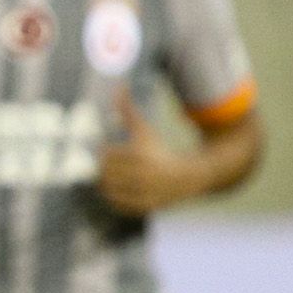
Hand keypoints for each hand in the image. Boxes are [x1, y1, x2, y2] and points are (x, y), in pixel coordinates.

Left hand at [92, 94, 191, 217]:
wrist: (188, 176)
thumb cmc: (159, 149)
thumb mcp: (144, 129)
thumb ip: (128, 109)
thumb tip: (119, 86)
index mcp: (141, 155)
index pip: (106, 156)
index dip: (104, 153)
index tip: (108, 150)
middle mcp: (143, 176)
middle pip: (105, 173)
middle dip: (104, 169)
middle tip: (109, 165)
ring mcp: (145, 193)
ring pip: (107, 191)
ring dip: (107, 184)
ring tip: (114, 176)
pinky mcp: (145, 207)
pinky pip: (116, 204)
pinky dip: (115, 198)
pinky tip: (123, 189)